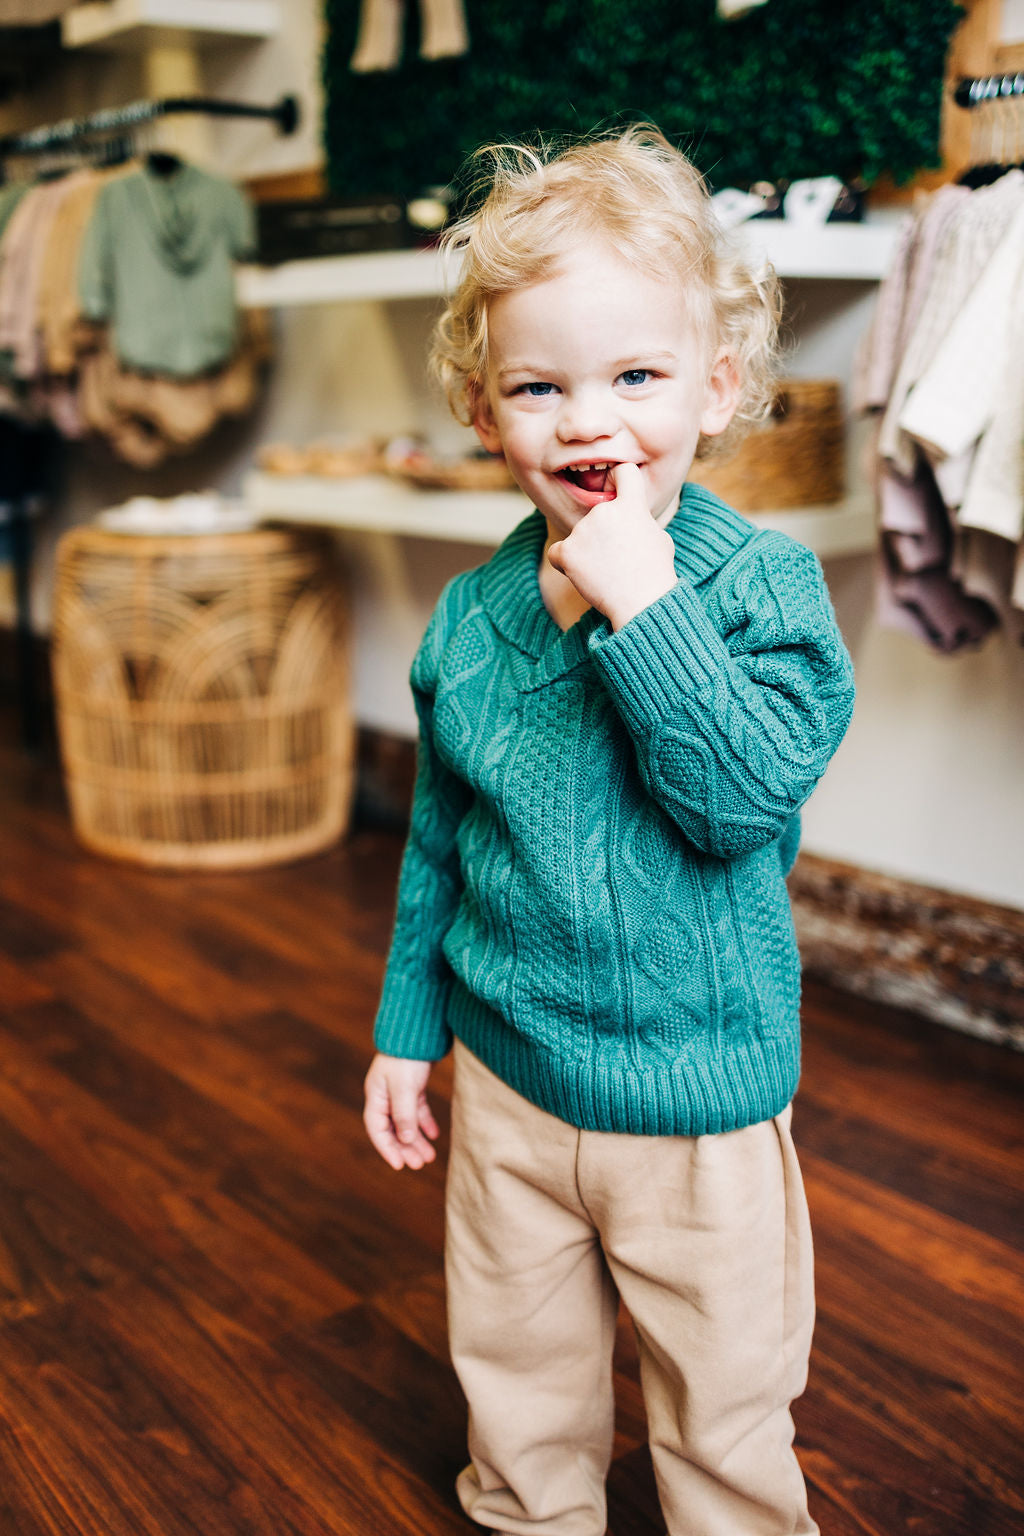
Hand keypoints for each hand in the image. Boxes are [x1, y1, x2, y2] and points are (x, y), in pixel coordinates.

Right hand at [363, 1053, 439, 1170]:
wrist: (419, 1028)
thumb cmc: (407, 1056)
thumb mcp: (404, 1087)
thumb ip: (404, 1114)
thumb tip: (405, 1140)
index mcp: (376, 1095)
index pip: (377, 1129)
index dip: (387, 1148)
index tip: (400, 1165)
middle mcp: (384, 1095)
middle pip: (393, 1128)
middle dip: (405, 1148)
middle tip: (420, 1164)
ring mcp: (399, 1090)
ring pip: (407, 1122)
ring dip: (417, 1139)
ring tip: (430, 1157)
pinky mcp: (413, 1085)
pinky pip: (418, 1110)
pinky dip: (425, 1123)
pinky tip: (435, 1135)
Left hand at [547, 463, 677, 629]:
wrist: (642, 602)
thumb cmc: (655, 575)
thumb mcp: (661, 539)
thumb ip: (641, 522)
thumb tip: (633, 523)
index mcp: (631, 505)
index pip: (623, 472)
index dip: (619, 480)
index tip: (617, 491)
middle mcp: (604, 511)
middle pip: (598, 514)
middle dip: (605, 532)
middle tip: (618, 557)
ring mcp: (583, 530)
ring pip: (580, 536)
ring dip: (588, 550)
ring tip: (606, 571)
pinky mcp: (567, 551)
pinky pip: (557, 552)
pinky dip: (565, 562)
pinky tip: (582, 574)